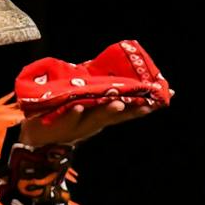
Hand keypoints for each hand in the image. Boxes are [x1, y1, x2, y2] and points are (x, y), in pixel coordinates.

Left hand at [19, 99, 155, 146]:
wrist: (35, 135)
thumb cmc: (63, 114)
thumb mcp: (84, 101)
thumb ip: (98, 89)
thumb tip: (114, 69)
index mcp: (102, 114)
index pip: (128, 108)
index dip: (147, 102)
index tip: (168, 95)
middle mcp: (94, 122)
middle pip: (117, 116)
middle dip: (133, 109)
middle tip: (149, 103)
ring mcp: (77, 125)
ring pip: (96, 118)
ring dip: (108, 111)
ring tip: (118, 104)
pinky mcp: (58, 125)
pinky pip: (68, 118)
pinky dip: (75, 114)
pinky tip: (79, 107)